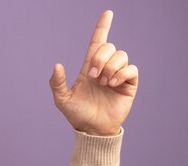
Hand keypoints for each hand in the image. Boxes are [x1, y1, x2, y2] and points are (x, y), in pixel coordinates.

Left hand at [49, 10, 138, 135]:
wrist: (92, 130)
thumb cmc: (77, 115)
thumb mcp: (62, 100)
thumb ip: (57, 83)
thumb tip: (57, 65)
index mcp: (90, 68)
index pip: (97, 42)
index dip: (102, 27)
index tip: (107, 13)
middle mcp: (105, 68)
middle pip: (109, 47)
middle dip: (100, 58)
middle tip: (93, 76)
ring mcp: (118, 76)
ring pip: (121, 55)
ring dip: (110, 67)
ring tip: (104, 83)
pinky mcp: (129, 84)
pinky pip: (131, 68)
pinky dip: (121, 73)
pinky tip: (113, 83)